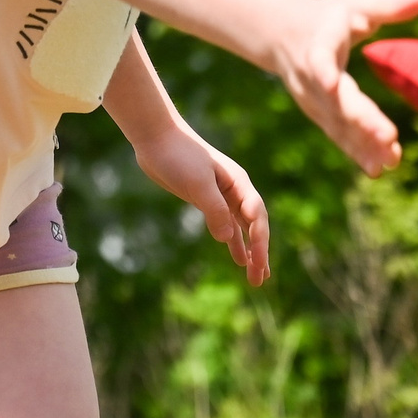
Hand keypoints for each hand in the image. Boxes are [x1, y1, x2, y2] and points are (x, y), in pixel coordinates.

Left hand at [134, 124, 270, 286]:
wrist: (157, 138)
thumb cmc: (179, 155)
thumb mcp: (197, 182)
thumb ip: (214, 208)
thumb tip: (227, 238)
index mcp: (238, 183)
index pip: (256, 214)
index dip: (259, 238)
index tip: (256, 259)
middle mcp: (235, 191)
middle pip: (254, 225)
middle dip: (259, 253)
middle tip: (261, 279)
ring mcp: (222, 196)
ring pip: (242, 229)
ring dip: (250, 252)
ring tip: (257, 277)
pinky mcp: (207, 201)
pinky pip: (226, 226)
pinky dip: (233, 242)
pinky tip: (238, 259)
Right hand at [266, 0, 417, 175]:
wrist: (280, 34)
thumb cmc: (327, 16)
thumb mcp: (356, 5)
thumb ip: (389, 6)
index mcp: (319, 42)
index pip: (319, 58)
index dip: (323, 70)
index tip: (330, 82)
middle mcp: (311, 75)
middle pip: (335, 100)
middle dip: (361, 120)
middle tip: (389, 138)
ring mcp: (312, 98)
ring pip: (338, 123)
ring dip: (363, 143)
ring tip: (391, 161)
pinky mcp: (318, 113)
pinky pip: (338, 135)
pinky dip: (357, 151)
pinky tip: (379, 169)